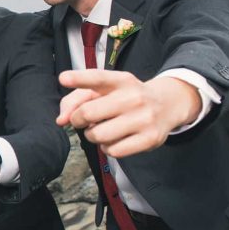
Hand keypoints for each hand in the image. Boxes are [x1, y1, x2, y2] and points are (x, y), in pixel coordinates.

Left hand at [57, 70, 201, 157]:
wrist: (167, 105)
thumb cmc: (125, 98)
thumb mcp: (106, 89)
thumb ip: (77, 99)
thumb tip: (61, 120)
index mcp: (122, 80)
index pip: (98, 78)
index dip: (79, 78)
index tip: (63, 78)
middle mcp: (134, 97)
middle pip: (88, 113)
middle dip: (78, 119)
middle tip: (83, 119)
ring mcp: (144, 119)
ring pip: (98, 135)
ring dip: (92, 135)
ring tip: (102, 129)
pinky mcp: (150, 139)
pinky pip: (112, 151)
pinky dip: (107, 148)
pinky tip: (115, 139)